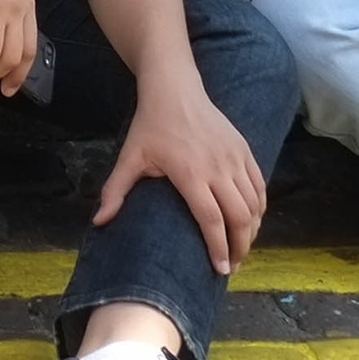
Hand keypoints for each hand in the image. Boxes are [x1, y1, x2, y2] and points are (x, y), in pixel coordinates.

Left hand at [98, 80, 269, 274]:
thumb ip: (116, 190)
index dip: (219, 248)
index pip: (212, 220)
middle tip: (232, 266)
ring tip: (241, 248)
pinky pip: (259, 186)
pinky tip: (252, 221)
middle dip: (239, 247)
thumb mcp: (130, 156)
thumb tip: (98, 222)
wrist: (174, 89)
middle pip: (239, 217)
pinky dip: (260, 208)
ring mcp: (235, 158)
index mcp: (190, 173)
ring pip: (254, 204)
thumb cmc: (150, 125)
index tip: (221, 270)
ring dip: (252, 230)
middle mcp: (218, 167)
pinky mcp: (244, 149)